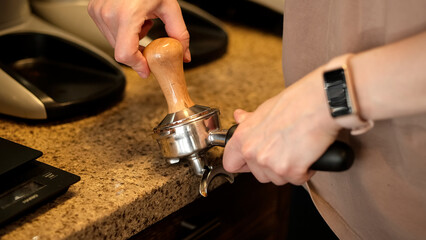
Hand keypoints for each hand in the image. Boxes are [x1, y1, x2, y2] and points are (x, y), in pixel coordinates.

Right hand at [88, 0, 190, 77]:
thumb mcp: (169, 7)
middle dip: (138, 52)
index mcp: (127, 15)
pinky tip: (133, 19)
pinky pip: (108, 32)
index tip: (146, 70)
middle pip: (121, 51)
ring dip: (130, 41)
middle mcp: (108, 14)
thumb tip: (184, 55)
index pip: (125, 54)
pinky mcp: (94, 10)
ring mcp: (98, 11)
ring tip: (142, 24)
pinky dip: (123, 32)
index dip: (137, 65)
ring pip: (114, 43)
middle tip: (150, 45)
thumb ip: (179, 34)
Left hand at [223, 67, 341, 184]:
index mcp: (242, 137)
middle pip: (258, 175)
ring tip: (297, 148)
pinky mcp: (291, 171)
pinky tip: (308, 153)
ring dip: (289, 170)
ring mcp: (271, 163)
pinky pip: (297, 180)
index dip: (242, 164)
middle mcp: (253, 152)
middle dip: (272, 167)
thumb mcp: (264, 109)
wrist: (319, 103)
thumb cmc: (295, 103)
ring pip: (278, 179)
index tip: (250, 162)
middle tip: (284, 150)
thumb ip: (250, 121)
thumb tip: (239, 117)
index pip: (230, 163)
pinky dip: (305, 171)